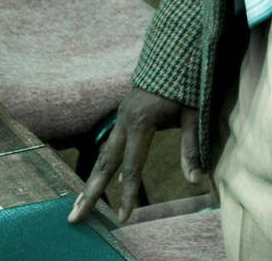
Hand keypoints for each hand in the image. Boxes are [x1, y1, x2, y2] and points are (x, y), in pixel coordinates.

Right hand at [68, 89, 203, 225]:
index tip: (124, 218)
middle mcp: (124, 122)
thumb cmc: (187, 84)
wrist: (174, 52)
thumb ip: (192, 147)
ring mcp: (120, 118)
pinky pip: (109, 145)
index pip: (131, 167)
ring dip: (91, 181)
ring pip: (102, 155)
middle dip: (90, 192)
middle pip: (104, 164)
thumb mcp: (194, 114)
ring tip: (79, 205)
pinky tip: (96, 181)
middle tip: (74, 218)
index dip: (128, 195)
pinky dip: (101, 166)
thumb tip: (196, 179)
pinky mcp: (122, 116)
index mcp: (140, 123)